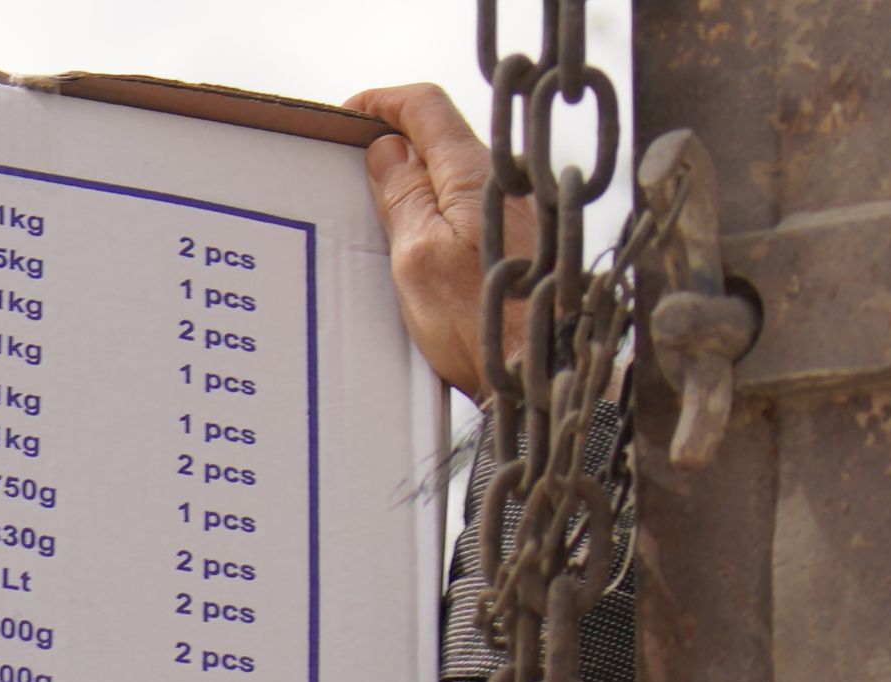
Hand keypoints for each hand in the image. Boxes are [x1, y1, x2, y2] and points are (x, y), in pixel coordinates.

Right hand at [353, 84, 498, 400]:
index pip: (424, 106)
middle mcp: (503, 178)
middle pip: (440, 137)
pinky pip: (468, 205)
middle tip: (352, 165)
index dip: (381, 103)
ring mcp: (516, 207)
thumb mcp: (418, 258)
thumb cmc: (483, 323)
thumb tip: (387, 152)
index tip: (349, 116)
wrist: (541, 369)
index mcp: (473, 172)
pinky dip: (436, 209)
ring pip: (454, 173)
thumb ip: (401, 197)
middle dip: (394, 142)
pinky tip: (417, 242)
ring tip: (378, 210)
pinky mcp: (519, 237)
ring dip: (415, 181)